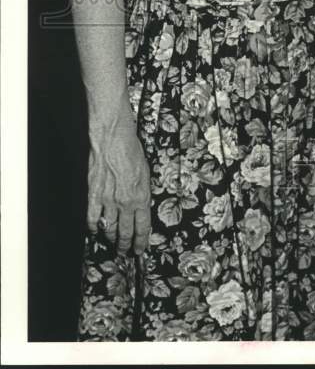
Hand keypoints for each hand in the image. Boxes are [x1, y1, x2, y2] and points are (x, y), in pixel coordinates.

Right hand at [87, 117, 151, 255]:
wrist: (113, 140)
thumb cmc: (131, 151)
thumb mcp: (146, 173)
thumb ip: (143, 192)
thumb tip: (141, 205)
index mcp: (141, 197)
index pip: (142, 227)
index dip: (141, 241)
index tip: (140, 248)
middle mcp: (125, 202)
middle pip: (125, 232)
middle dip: (126, 245)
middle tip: (125, 252)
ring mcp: (107, 200)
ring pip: (109, 227)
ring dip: (111, 238)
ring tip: (112, 242)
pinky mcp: (93, 195)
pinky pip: (92, 218)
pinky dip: (93, 226)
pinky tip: (95, 230)